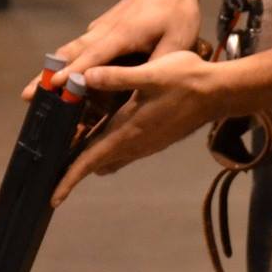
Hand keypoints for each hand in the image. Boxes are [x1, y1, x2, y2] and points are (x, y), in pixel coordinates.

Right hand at [25, 0, 201, 99]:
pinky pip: (79, 48)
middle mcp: (104, 31)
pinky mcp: (101, 29)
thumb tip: (148, 88)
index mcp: (122, 34)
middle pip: (71, 55)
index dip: (75, 71)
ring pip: (70, 50)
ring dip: (51, 70)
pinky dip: (65, 62)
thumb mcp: (178, 39)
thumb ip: (162, 63)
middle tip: (26, 95)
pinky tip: (57, 76)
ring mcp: (100, 29)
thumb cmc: (177, 10)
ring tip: (31, 90)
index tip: (56, 85)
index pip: (94, 56)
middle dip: (49, 76)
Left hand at [51, 51, 223, 206]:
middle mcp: (135, 144)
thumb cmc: (186, 80)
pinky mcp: (154, 138)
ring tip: (71, 140)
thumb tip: (85, 76)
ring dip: (91, 155)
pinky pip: (123, 149)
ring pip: (110, 157)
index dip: (70, 179)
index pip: (91, 161)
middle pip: (97, 163)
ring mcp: (146, 144)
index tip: (53, 197)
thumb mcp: (150, 74)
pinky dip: (106, 145)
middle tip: (53, 158)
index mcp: (129, 131)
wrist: (218, 92)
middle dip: (75, 166)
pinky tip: (101, 126)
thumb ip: (117, 77)